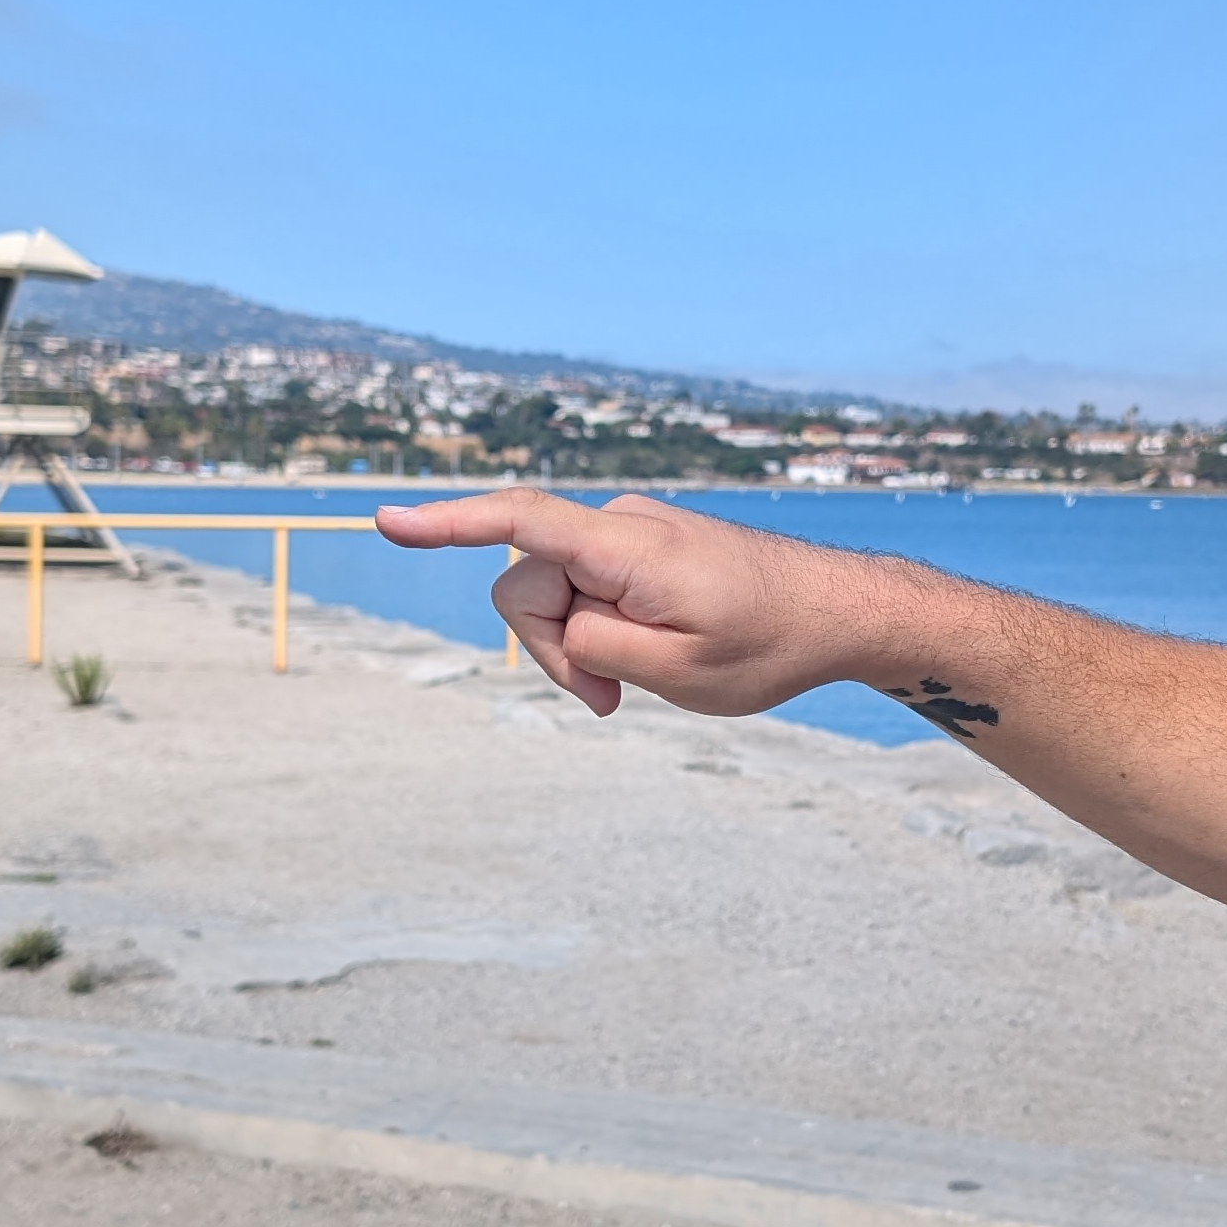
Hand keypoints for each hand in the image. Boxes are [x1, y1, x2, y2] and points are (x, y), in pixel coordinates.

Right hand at [376, 489, 873, 717]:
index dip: (446, 525)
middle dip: (550, 649)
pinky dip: (604, 630)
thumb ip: (595, 645)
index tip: (384, 520)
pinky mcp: (647, 547)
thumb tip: (559, 622)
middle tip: (606, 705)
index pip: (519, 524)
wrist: (842, 612)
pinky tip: (652, 657)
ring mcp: (635, 532)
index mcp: (626, 548)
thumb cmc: (770, 644)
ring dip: (580, 646)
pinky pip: (593, 589)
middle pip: (530, 587)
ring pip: (560, 593)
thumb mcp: (676, 673)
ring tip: (635, 687)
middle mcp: (623, 524)